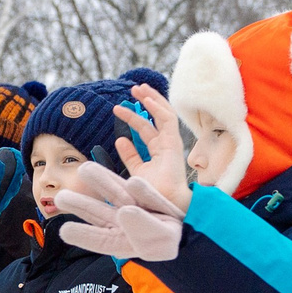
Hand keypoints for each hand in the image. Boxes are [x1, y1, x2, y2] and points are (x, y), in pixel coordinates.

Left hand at [55, 164, 186, 261]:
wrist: (183, 230)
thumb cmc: (166, 242)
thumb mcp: (160, 241)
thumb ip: (143, 227)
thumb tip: (125, 210)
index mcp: (120, 241)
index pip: (99, 239)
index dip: (83, 236)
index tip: (65, 231)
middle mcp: (119, 223)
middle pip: (98, 212)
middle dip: (80, 204)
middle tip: (60, 197)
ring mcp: (129, 205)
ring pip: (115, 193)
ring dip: (102, 181)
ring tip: (85, 169)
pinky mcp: (140, 193)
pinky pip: (142, 191)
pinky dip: (142, 189)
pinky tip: (135, 182)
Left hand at [110, 84, 191, 207]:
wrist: (161, 204)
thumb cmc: (151, 193)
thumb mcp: (136, 171)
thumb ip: (130, 156)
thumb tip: (120, 140)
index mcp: (158, 153)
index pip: (146, 131)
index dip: (132, 118)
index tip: (117, 109)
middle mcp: (166, 146)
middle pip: (157, 119)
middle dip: (145, 103)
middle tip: (132, 90)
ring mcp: (172, 144)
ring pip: (164, 115)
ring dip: (152, 99)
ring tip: (138, 88)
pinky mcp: (174, 142)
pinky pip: (168, 119)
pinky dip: (158, 106)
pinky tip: (147, 97)